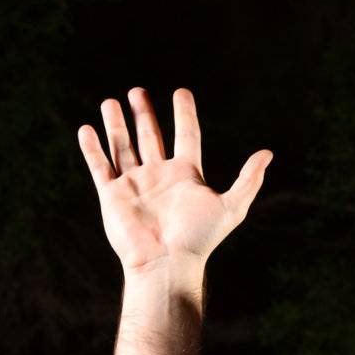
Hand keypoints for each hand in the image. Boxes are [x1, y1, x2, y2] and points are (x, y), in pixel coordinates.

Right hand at [78, 87, 271, 273]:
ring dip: (116, 125)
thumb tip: (267, 153)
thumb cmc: (200, 237)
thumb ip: (249, 179)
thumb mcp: (232, 206)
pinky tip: (86, 129)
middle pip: (150, 136)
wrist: (167, 263)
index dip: (184, 114)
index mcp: (187, 174)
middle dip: (143, 114)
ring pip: (123, 146)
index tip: (181, 92)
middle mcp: (159, 175)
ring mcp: (135, 184)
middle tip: (138, 91)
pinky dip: (92, 148)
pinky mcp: (113, 195)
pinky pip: (100, 166)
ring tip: (111, 102)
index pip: (186, 135)